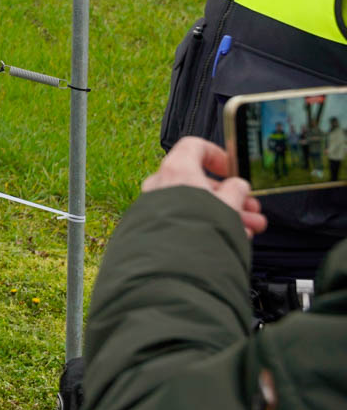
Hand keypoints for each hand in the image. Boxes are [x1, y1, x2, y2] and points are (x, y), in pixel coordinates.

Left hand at [142, 137, 266, 236]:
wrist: (174, 262)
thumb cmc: (198, 228)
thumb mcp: (230, 204)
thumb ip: (236, 190)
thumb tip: (237, 187)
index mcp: (177, 169)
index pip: (195, 147)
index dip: (217, 155)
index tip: (232, 169)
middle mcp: (162, 183)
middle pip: (200, 182)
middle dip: (231, 195)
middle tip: (251, 207)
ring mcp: (157, 204)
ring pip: (196, 203)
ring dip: (226, 213)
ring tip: (251, 228)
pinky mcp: (157, 225)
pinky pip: (186, 218)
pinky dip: (208, 223)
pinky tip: (233, 237)